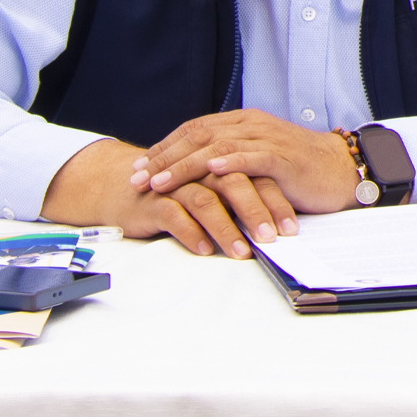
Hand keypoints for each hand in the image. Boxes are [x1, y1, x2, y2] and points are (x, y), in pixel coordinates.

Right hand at [39, 139, 270, 258]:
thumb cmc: (181, 192)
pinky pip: (173, 216)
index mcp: (223, 163)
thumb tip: (279, 225)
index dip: (276, 202)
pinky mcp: (153, 201)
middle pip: (235, 184)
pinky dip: (191, 233)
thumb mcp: (217, 192)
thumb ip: (243, 199)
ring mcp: (177, 185)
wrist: (124, 188)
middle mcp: (202, 170)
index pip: (256, 177)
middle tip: (272, 238)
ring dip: (226, 228)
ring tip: (242, 252)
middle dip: (256, 212)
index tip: (292, 229)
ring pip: (206, 201)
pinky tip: (205, 250)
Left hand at [133, 110, 359, 237]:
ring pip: (217, 146)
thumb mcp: (257, 159)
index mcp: (243, 122)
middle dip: (163, 158)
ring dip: (184, 165)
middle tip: (136, 178)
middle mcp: (251, 125)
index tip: (137, 167)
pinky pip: (252, 156)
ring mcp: (267, 139)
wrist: (341, 170)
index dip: (163, 147)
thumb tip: (192, 174)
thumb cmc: (298, 170)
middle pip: (197, 136)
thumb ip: (229, 159)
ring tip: (159, 182)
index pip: (193, 129)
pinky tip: (210, 170)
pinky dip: (229, 162)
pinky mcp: (283, 158)